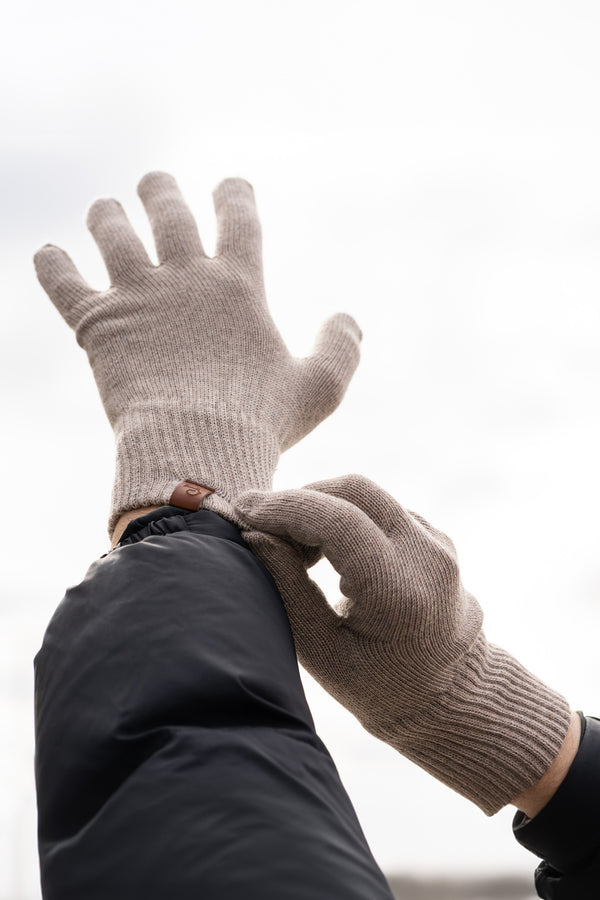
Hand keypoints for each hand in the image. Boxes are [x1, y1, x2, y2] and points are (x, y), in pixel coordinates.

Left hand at [35, 173, 361, 534]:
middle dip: (161, 190)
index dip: (234, 194)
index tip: (229, 183)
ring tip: (106, 209)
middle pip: (168, 212)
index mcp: (238, 285)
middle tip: (155, 182)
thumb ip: (342, 349)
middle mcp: (186, 276)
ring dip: (107, 215)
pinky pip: (63, 282)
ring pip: (112, 231)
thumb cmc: (261, 423)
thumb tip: (350, 318)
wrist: (195, 447)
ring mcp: (138, 295)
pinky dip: (52, 265)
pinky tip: (48, 254)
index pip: (238, 219)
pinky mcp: (97, 322)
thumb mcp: (319, 388)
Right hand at [235, 474, 571, 814]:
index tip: (243, 510)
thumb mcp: (323, 653)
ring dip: (320, 505)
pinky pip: (381, 508)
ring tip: (290, 544)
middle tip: (260, 524)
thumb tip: (253, 535)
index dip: (284, 508)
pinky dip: (343, 515)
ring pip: (367, 495)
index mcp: (400, 592)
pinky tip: (322, 549)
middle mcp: (427, 556)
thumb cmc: (381, 688)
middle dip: (300, 499)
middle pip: (354, 491)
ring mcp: (437, 542)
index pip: (337, 521)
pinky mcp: (434, 538)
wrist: (452, 697)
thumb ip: (288, 589)